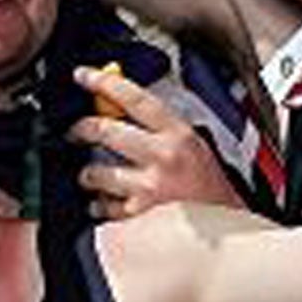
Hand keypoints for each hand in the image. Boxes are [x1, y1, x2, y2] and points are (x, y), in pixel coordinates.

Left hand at [70, 66, 244, 219]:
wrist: (226, 226)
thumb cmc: (210, 187)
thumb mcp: (192, 144)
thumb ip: (159, 126)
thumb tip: (118, 107)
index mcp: (177, 134)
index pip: (134, 97)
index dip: (103, 83)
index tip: (83, 75)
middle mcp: (163, 157)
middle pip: (105, 130)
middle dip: (80, 129)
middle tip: (74, 132)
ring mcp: (149, 188)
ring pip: (96, 172)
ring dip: (87, 173)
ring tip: (90, 175)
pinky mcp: (138, 216)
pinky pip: (102, 206)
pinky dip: (98, 205)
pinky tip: (104, 203)